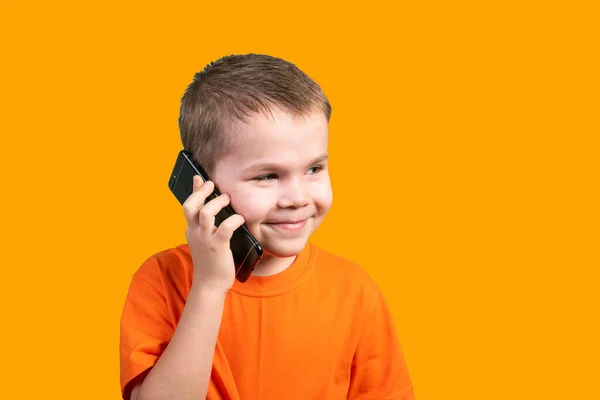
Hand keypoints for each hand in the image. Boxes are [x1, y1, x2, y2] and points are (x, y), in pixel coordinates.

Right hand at [183, 175, 244, 293]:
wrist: (210, 284)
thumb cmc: (211, 261)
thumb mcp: (204, 240)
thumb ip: (205, 226)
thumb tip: (210, 209)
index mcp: (191, 230)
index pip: (188, 205)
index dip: (194, 190)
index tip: (199, 178)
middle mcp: (195, 232)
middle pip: (190, 206)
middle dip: (200, 192)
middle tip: (213, 185)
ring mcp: (205, 239)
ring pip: (205, 213)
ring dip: (216, 203)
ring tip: (227, 199)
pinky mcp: (217, 247)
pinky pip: (224, 228)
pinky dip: (233, 220)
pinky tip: (240, 218)